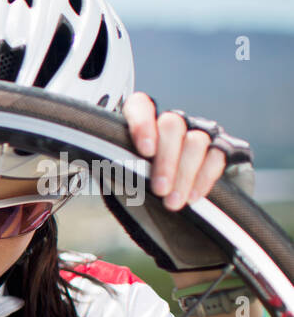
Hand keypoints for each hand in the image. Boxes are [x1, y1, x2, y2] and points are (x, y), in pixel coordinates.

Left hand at [122, 92, 227, 212]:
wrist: (171, 211)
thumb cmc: (140, 188)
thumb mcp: (120, 177)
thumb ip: (112, 164)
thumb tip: (92, 162)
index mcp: (143, 122)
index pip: (141, 105)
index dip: (142, 124)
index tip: (144, 151)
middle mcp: (173, 123)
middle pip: (172, 125)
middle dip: (166, 160)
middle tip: (159, 189)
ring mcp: (200, 132)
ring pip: (196, 141)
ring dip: (184, 174)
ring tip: (173, 201)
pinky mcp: (224, 148)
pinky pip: (217, 157)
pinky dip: (204, 179)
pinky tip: (192, 197)